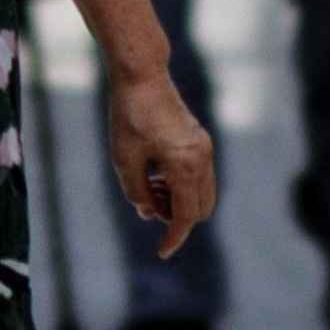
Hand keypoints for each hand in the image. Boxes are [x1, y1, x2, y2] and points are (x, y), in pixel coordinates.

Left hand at [105, 66, 218, 252]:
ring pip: (202, 193)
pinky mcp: (200, 141)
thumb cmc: (129, 116)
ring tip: (148, 186)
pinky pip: (199, 176)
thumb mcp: (124, 160)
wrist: (142, 76)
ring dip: (178, 201)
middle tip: (147, 206)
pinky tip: (156, 174)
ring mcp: (204, 149)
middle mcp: (202, 158)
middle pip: (201, 209)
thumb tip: (148, 212)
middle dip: (176, 217)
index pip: (185, 216)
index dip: (173, 237)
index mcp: (185, 165)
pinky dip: (182, 185)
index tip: (161, 253)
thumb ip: (137, 193)